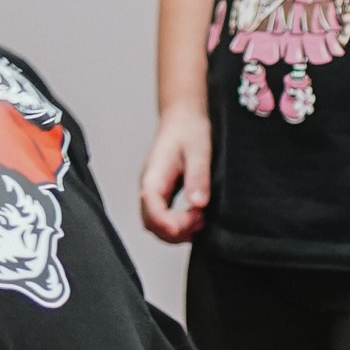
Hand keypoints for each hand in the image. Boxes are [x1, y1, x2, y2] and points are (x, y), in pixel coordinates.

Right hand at [139, 108, 211, 243]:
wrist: (183, 118)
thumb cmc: (188, 129)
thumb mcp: (199, 150)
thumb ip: (197, 177)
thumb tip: (198, 202)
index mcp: (153, 176)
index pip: (152, 208)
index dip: (168, 223)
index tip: (190, 225)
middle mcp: (149, 186)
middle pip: (151, 223)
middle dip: (174, 231)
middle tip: (200, 221)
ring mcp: (154, 192)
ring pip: (155, 224)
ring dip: (176, 231)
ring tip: (200, 220)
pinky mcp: (162, 193)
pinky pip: (163, 217)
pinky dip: (177, 225)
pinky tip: (195, 218)